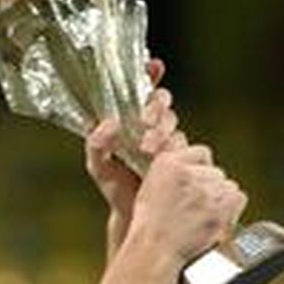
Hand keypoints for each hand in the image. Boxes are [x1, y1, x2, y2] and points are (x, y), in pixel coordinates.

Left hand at [85, 59, 187, 248]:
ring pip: (174, 123)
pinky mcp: (186, 158)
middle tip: (145, 120)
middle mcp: (153, 127)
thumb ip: (95, 144)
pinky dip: (176, 149)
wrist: (138, 218)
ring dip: (163, 130)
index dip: (150, 74)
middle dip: (156, 106)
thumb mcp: (98, 168)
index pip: (142, 89)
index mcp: (131, 121)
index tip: (154, 65)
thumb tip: (109, 123)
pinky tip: (165, 159)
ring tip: (148, 149)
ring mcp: (171, 142)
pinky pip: (187, 146)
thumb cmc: (116, 190)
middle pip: (162, 102)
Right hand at [131, 141, 246, 264]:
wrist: (154, 251)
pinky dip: (232, 209)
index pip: (202, 153)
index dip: (202, 169)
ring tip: (204, 216)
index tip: (197, 184)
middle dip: (210, 187)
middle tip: (197, 207)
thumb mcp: (151, 186)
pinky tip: (217, 219)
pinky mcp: (219, 208)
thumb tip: (187, 153)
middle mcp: (187, 172)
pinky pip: (238, 197)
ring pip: (228, 186)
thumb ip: (173, 169)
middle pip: (216, 172)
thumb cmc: (150, 225)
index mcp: (168, 163)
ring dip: (220, 200)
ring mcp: (204, 190)